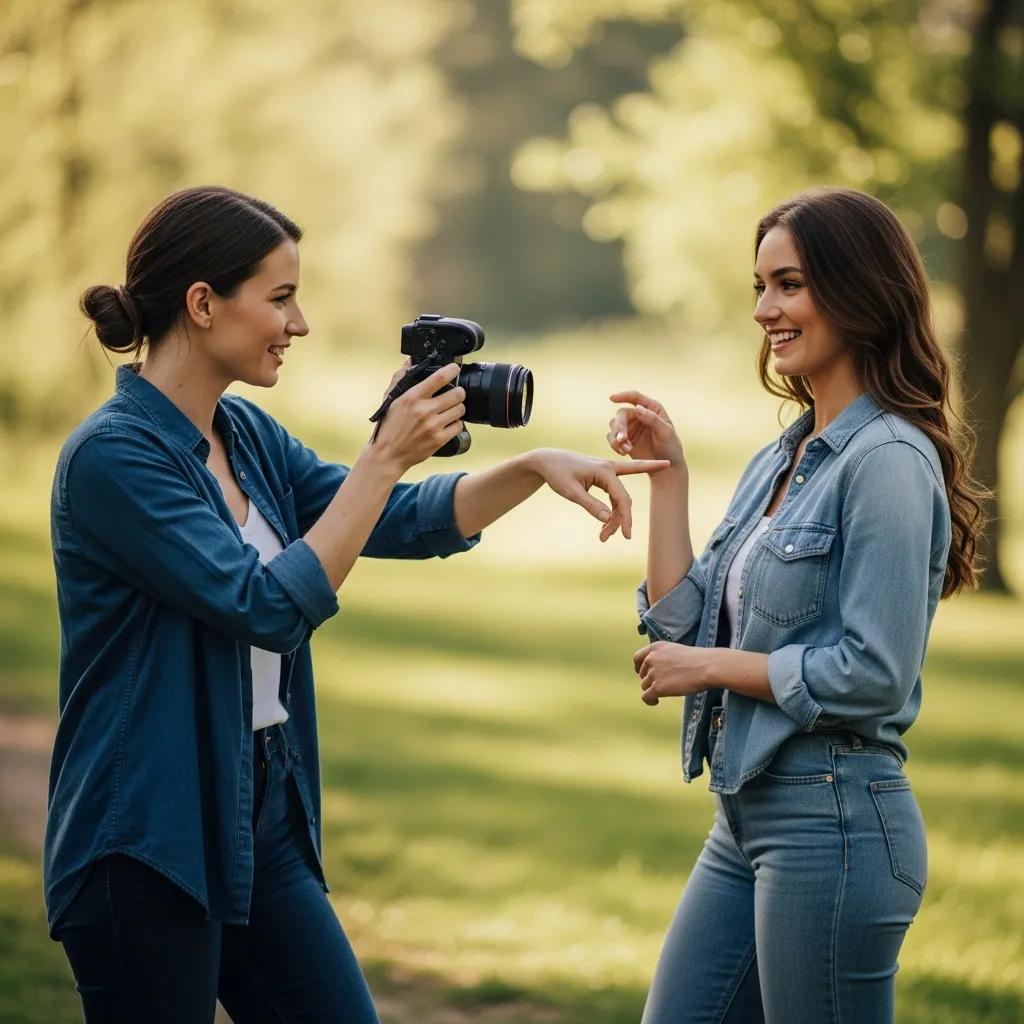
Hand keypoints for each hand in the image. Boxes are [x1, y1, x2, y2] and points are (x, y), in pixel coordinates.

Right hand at [370, 362, 465, 472]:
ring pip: (460, 409)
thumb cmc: (389, 426)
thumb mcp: (390, 399)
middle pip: (457, 394)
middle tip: (454, 394)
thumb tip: (409, 362)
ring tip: (450, 410)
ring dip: (458, 408)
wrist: (388, 454)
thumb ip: (400, 378)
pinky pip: (459, 426)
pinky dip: (456, 424)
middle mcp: (424, 410)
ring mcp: (433, 426)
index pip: (439, 378)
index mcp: (412, 397)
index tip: (455, 368)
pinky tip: (447, 424)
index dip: (452, 370)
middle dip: (458, 392)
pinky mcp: (439, 439)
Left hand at [528, 448, 669, 540]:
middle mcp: (610, 468)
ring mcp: (608, 470)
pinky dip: (613, 508)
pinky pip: (616, 492)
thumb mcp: (572, 492)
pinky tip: (609, 521)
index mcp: (605, 470)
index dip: (626, 519)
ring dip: (614, 517)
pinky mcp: (604, 475)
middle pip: (622, 500)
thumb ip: (591, 505)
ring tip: (602, 534)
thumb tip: (608, 519)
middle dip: (617, 521)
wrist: (548, 460)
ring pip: (619, 498)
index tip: (626, 536)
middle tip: (603, 538)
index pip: (622, 499)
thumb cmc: (558, 473)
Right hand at [607, 391, 684, 467]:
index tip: (612, 398)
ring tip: (626, 450)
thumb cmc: (670, 447)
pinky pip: (612, 438)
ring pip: (614, 425)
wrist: (665, 467)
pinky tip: (623, 453)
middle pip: (622, 414)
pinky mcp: (624, 439)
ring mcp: (630, 426)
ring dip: (617, 438)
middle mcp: (639, 414)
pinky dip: (615, 445)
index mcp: (651, 408)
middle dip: (619, 427)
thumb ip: (652, 419)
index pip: (635, 397)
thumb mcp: (666, 433)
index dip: (623, 396)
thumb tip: (637, 408)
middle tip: (621, 440)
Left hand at [633, 641, 711, 704]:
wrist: (707, 667)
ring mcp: (653, 673)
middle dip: (650, 680)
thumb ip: (663, 657)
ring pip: (644, 686)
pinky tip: (656, 701)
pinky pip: (646, 697)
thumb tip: (656, 670)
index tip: (643, 674)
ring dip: (653, 690)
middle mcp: (651, 658)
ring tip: (666, 692)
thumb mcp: (675, 650)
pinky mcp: (657, 687)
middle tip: (662, 684)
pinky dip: (649, 700)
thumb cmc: (697, 660)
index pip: (638, 658)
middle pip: (642, 674)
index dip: (639, 667)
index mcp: (655, 647)